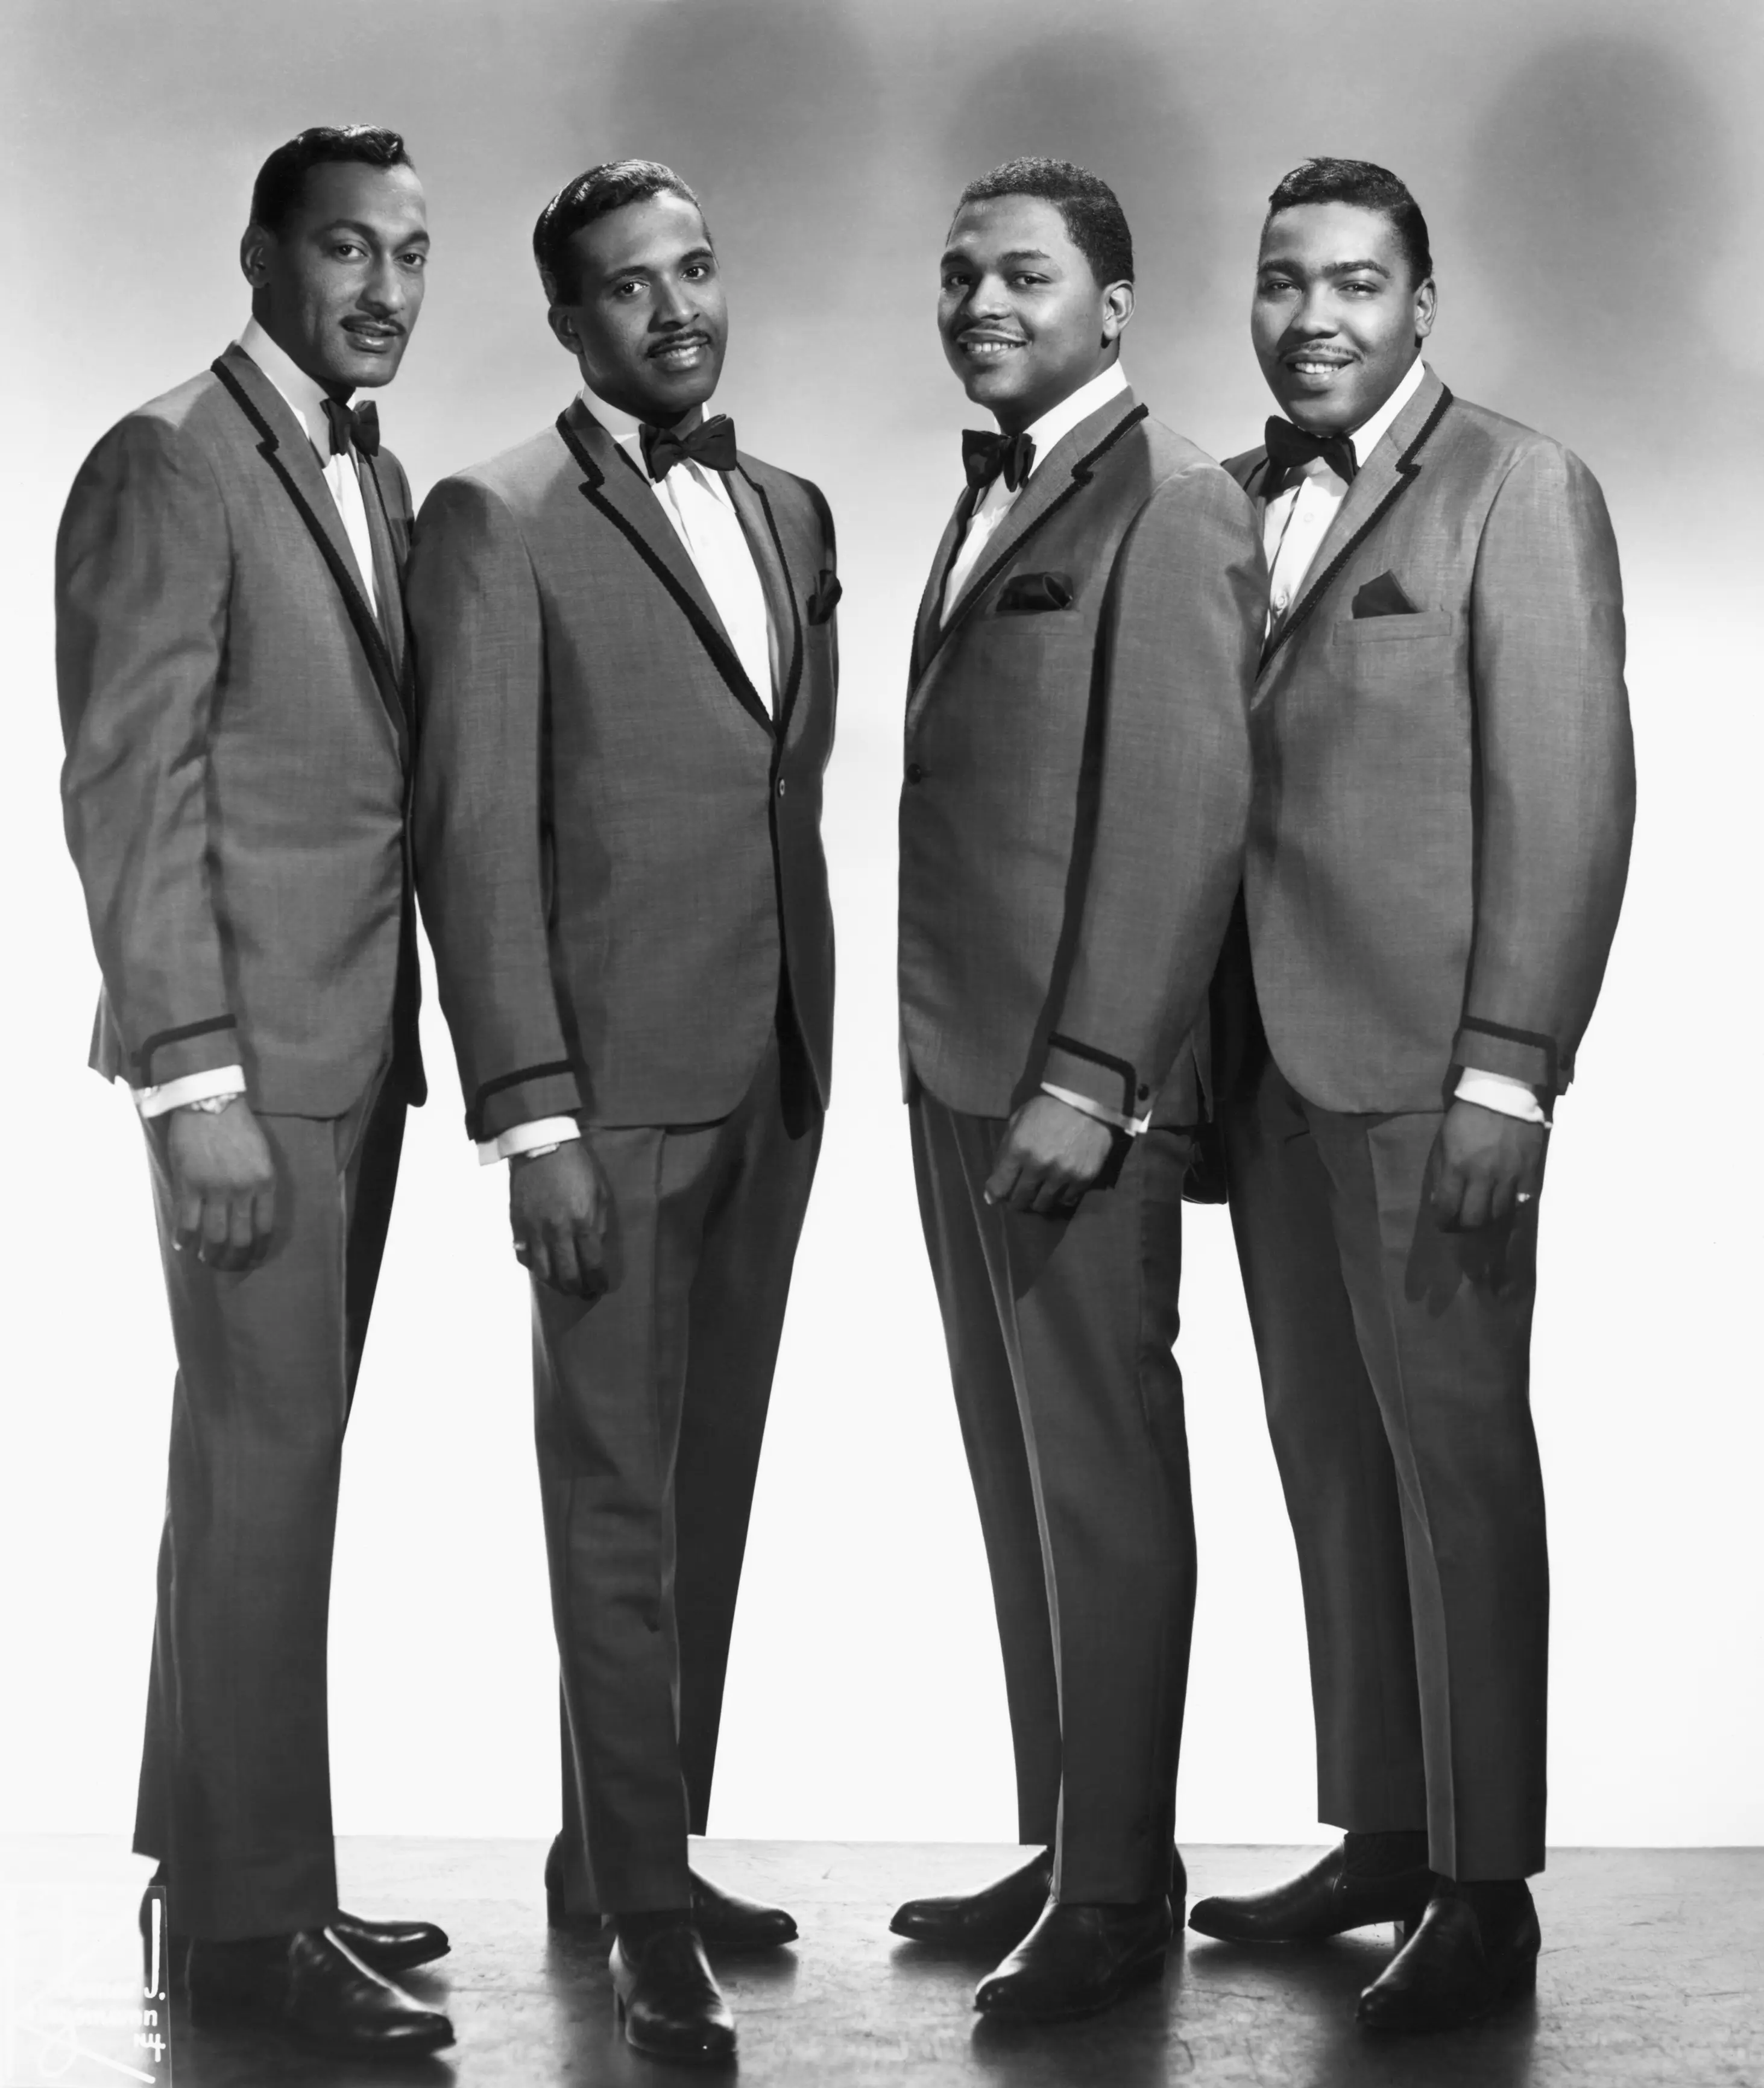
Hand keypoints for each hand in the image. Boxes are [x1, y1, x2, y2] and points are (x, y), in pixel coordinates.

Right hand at [166, 1101, 276, 1270]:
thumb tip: (252, 1215)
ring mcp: (216, 1189)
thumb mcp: (262, 1156)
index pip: (266, 1229)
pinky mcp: (190, 1185)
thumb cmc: (238, 1127)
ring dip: (209, 1255)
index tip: (252, 1260)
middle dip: (233, 1260)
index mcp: (266, 1183)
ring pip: (213, 1237)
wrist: (210, 1102)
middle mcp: (243, 1190)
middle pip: (240, 1239)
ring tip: (205, 1259)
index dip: (258, 1251)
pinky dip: (185, 1238)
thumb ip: (259, 1185)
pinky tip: (183, 1245)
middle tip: (226, 1266)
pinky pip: (187, 1222)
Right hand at [509, 1139, 613, 1300]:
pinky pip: (523, 1256)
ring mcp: (534, 1230)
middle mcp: (557, 1231)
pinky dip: (534, 1267)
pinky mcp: (516, 1225)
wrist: (541, 1144)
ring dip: (556, 1284)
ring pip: (543, 1272)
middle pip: (568, 1275)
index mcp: (583, 1222)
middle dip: (578, 1289)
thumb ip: (599, 1224)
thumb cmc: (577, 1166)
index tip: (600, 1287)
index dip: (598, 1281)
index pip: (593, 1265)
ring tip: (564, 1286)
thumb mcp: (600, 1192)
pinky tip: (543, 1268)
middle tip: (583, 1292)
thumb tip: (597, 1250)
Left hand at [984, 1093, 1116, 1215]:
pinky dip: (1059, 1198)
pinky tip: (1058, 1189)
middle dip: (1015, 1201)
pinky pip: (1066, 1200)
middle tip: (1018, 1196)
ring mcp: (1063, 1175)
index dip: (995, 1194)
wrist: (1088, 1100)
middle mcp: (1039, 1166)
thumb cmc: (1048, 1107)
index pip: (999, 1187)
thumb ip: (1005, 1150)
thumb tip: (994, 1183)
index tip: (996, 1195)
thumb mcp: (1018, 1120)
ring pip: (1043, 1205)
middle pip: (1020, 1200)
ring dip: (1037, 1202)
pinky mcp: (1083, 1179)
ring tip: (1038, 1194)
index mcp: (1018, 1149)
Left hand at [1425, 1099, 1545, 1231]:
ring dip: (1488, 1219)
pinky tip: (1504, 1204)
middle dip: (1464, 1227)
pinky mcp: (1529, 1171)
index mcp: (1457, 1166)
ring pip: (1499, 1214)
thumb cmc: (1466, 1116)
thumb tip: (1438, 1200)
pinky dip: (1511, 1207)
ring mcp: (1508, 1175)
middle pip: (1474, 1219)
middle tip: (1462, 1224)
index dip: (1443, 1221)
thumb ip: (1439, 1171)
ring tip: (1482, 1215)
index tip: (1443, 1223)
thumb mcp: (1442, 1140)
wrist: (1503, 1093)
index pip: (1448, 1207)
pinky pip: (1521, 1201)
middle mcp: (1483, 1175)